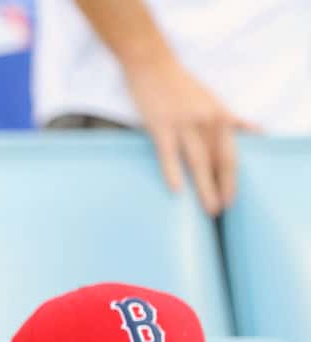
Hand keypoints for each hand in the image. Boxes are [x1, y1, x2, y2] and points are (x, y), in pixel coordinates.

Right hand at [125, 60, 258, 214]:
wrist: (151, 63)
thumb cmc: (180, 84)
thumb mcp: (212, 100)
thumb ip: (233, 120)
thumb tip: (256, 133)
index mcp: (220, 117)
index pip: (231, 155)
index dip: (232, 180)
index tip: (231, 200)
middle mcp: (206, 122)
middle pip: (217, 162)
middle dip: (221, 189)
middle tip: (219, 211)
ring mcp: (183, 124)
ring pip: (197, 162)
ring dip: (204, 188)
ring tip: (208, 209)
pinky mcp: (160, 125)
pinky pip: (168, 154)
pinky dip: (173, 172)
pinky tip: (177, 190)